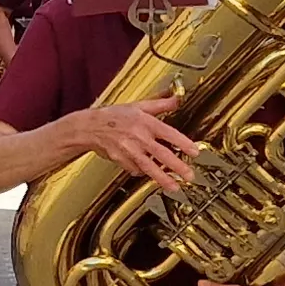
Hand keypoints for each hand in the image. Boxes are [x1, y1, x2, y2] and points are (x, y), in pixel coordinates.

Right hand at [69, 96, 200, 193]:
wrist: (90, 127)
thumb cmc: (114, 115)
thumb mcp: (138, 105)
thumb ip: (160, 104)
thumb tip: (176, 99)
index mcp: (145, 122)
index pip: (169, 134)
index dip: (183, 143)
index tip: (194, 152)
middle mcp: (139, 137)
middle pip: (161, 154)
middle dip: (177, 166)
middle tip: (189, 176)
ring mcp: (129, 150)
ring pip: (149, 167)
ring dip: (162, 178)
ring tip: (174, 187)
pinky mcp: (121, 160)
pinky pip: (135, 169)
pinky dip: (142, 172)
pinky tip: (148, 173)